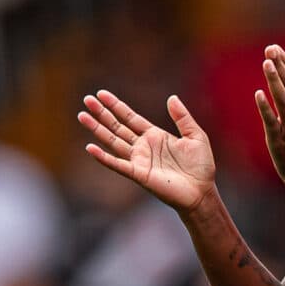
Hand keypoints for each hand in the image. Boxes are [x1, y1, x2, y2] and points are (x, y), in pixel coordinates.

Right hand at [80, 90, 217, 212]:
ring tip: (82, 116)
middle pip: (117, 127)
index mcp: (154, 136)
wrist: (202, 192)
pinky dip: (104, 157)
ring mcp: (139, 160)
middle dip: (102, 113)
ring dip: (97, 130)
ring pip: (113, 142)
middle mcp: (143, 147)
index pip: (130, 117)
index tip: (101, 94)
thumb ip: (183, 117)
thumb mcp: (196, 136)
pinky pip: (118, 165)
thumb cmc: (201, 167)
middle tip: (86, 99)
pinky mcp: (139, 174)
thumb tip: (172, 97)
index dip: (116, 106)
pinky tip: (90, 148)